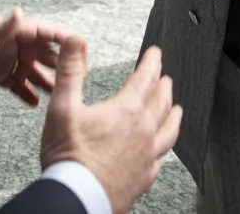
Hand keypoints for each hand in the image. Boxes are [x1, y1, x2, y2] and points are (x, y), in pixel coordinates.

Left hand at [0, 9, 71, 104]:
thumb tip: (20, 12)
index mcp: (4, 31)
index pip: (38, 31)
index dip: (58, 37)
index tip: (76, 46)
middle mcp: (6, 44)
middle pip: (38, 51)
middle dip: (55, 62)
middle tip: (71, 76)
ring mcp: (1, 60)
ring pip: (29, 69)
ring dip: (43, 80)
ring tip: (56, 94)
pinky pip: (15, 83)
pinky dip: (26, 92)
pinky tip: (35, 102)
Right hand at [41, 38, 182, 213]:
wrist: (75, 198)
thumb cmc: (68, 156)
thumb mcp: (62, 107)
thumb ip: (70, 71)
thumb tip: (75, 41)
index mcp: (126, 110)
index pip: (146, 77)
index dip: (152, 62)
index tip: (156, 53)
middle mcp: (143, 132)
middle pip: (161, 102)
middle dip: (164, 86)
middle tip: (165, 78)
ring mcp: (147, 156)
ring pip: (168, 131)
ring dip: (173, 116)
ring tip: (177, 110)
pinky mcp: (144, 177)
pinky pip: (160, 159)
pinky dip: (162, 148)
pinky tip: (159, 151)